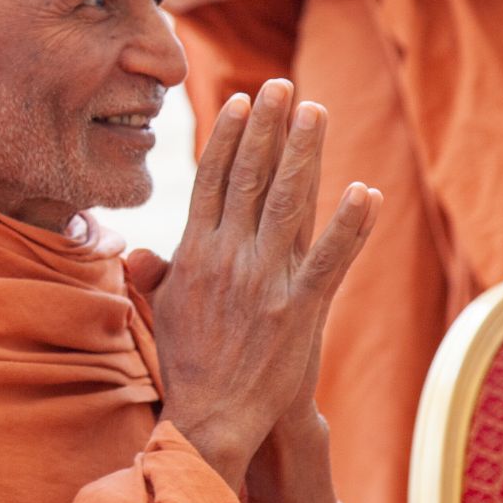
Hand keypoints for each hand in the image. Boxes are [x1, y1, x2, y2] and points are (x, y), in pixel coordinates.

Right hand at [150, 80, 381, 490]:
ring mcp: (264, 280)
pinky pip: (329, 258)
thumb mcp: (162, 312)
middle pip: (249, 177)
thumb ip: (155, 274)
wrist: (211, 417)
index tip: (242, 102)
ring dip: (303, 153)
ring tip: (316, 111)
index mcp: (195, 253)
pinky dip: (349, 226)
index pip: (212, 180)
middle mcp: (228, 257)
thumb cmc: (187, 365)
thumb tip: (136, 250)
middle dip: (267, 127)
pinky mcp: (298, 308)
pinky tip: (366, 192)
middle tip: (282, 86)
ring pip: (287, 202)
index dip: (230, 137)